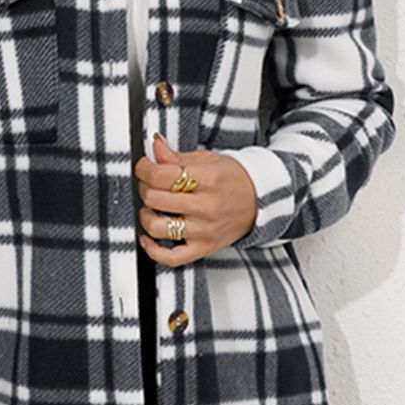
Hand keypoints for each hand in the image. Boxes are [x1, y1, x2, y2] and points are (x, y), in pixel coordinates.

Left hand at [133, 131, 257, 266]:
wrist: (261, 200)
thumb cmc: (234, 179)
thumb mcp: (208, 160)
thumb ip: (178, 156)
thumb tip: (155, 147)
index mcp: (208, 180)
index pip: (161, 175)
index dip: (144, 169)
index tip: (144, 167)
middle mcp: (206, 206)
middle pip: (155, 199)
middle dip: (144, 188)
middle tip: (149, 184)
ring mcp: (205, 230)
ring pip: (157, 227)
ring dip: (146, 216)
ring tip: (152, 208)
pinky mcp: (204, 248)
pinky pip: (172, 257)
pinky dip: (153, 249)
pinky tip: (148, 237)